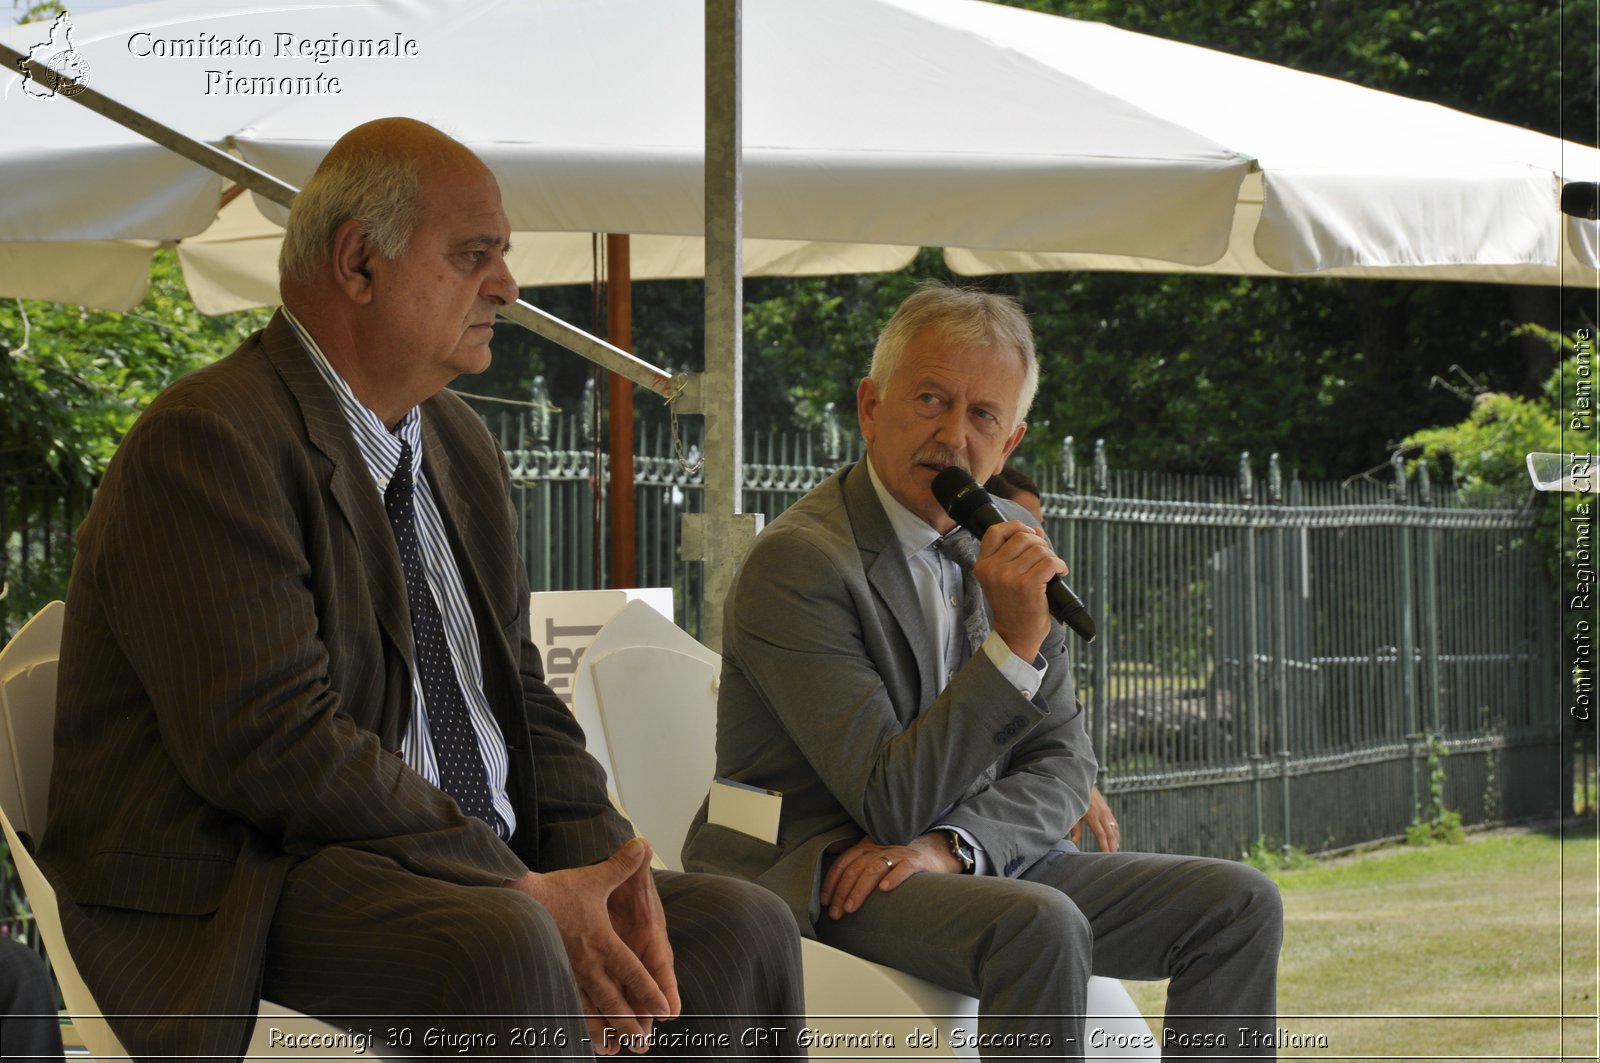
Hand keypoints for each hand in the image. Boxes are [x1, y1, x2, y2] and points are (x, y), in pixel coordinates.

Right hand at [509, 838, 677, 1053]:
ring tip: (614, 1051)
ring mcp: (569, 973)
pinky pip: (569, 1005)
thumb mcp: (593, 878)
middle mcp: (588, 964)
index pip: (632, 972)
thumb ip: (621, 865)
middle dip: (630, 1022)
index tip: (664, 1011)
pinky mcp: (553, 976)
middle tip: (644, 1044)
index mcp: (602, 943)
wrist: (516, 901)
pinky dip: (579, 1023)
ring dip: (604, 1030)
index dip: (649, 992)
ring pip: (591, 1009)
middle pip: (613, 999)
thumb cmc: (557, 891)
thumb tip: (643, 844)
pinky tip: (583, 1038)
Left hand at [819, 833, 957, 919]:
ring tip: (851, 908)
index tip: (824, 901)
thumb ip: (856, 861)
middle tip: (836, 913)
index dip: (832, 881)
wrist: (936, 851)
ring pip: (874, 868)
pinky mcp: (917, 861)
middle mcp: (881, 847)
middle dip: (842, 892)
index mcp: (868, 846)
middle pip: (856, 868)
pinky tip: (884, 889)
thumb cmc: (901, 859)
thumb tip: (831, 869)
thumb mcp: (876, 854)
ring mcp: (899, 853)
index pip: (844, 862)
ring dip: (860, 889)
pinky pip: (904, 867)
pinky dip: (894, 877)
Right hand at [974, 521, 1067, 660]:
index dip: (1015, 526)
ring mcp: (1009, 578)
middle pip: (1023, 537)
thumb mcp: (1001, 578)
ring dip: (1051, 556)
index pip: (996, 531)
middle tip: (1045, 557)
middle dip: (1039, 543)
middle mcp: (993, 569)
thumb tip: (1036, 530)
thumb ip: (1014, 553)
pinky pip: (1050, 562)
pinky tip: (1060, 572)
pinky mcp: (1028, 586)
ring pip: (1039, 549)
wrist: (1015, 635)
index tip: (1029, 534)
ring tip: (1052, 569)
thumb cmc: (1013, 605)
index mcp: (983, 565)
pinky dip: (1060, 565)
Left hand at [1071, 787, 1120, 851]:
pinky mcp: (1108, 810)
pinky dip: (1116, 833)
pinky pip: (1114, 824)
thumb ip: (1075, 828)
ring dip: (1116, 841)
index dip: (1104, 845)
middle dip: (1112, 846)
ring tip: (1115, 852)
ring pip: (1114, 829)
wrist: (1083, 784)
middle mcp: (1102, 814)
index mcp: (1092, 816)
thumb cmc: (1076, 800)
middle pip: (1110, 833)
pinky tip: (1116, 841)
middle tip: (1114, 858)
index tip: (1106, 854)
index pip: (1101, 834)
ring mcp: (1106, 812)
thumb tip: (1074, 842)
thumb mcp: (1074, 814)